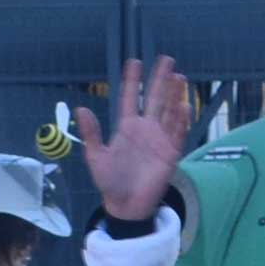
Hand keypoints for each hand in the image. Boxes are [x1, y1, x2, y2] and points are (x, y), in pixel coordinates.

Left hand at [81, 56, 196, 226]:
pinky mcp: (170, 154)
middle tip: (166, 60)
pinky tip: (184, 106)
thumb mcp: (96, 156)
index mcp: (127, 127)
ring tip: (178, 77)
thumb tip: (81, 109)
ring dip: (174, 95)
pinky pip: (177, 134)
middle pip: (154, 99)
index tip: (134, 62)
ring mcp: (160, 140)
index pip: (130, 98)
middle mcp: (146, 129)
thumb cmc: (110, 181)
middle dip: (160, 80)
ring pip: (169, 112)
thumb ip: (91, 133)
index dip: (132, 80)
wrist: (125, 205)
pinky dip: (181, 121)